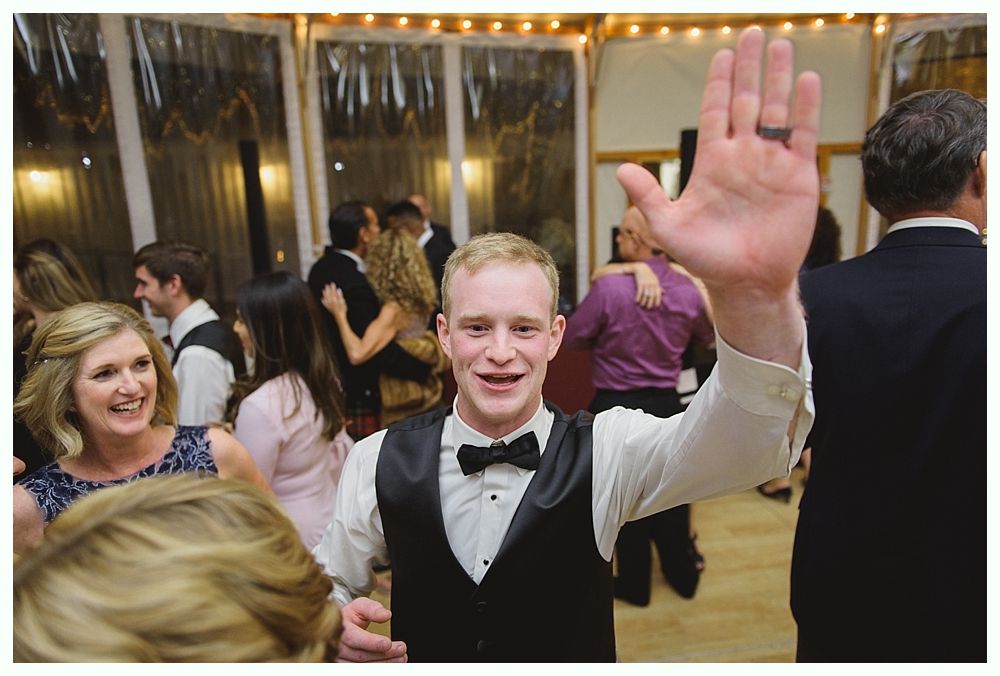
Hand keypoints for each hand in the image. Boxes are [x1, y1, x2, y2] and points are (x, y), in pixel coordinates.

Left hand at [322, 283, 347, 318]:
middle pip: (328, 294)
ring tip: (323, 290)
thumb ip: (340, 295)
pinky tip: (322, 299)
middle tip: (326, 285)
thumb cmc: (342, 309)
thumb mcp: (343, 302)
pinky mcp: (329, 308)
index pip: (333, 292)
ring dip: (324, 294)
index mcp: (334, 299)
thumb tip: (338, 290)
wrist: (340, 316)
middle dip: (328, 289)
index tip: (332, 283)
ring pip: (326, 298)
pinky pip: (325, 304)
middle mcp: (331, 302)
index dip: (333, 287)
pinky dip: (323, 301)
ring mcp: (329, 305)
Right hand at [336, 597, 406, 662]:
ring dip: (384, 665)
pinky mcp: (344, 668)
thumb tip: (386, 615)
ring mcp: (340, 661)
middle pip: (361, 656)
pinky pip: (361, 672)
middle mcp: (337, 647)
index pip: (353, 638)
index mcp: (340, 629)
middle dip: (383, 654)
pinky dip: (379, 669)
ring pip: (362, 668)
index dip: (371, 642)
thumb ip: (373, 609)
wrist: (338, 628)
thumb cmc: (350, 617)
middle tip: (401, 649)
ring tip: (401, 658)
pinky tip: (392, 665)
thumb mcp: (360, 606)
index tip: (388, 643)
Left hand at [618, 28, 819, 364]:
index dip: (718, 83)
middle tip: (751, 33)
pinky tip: (809, 80)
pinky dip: (806, 108)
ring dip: (778, 79)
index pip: (715, 111)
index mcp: (712, 162)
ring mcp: (771, 164)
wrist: (747, 282)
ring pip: (776, 110)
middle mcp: (742, 156)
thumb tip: (623, 169)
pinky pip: (802, 135)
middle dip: (748, 68)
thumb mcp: (669, 229)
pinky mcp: (797, 177)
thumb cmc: (706, 259)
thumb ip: (648, 198)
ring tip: (781, 45)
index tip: (721, 53)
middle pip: (747, 101)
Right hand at [631, 262, 661, 308]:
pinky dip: (638, 297)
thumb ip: (659, 287)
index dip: (657, 300)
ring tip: (642, 305)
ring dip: (643, 301)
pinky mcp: (640, 283)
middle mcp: (652, 284)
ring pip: (646, 295)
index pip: (658, 294)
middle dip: (650, 303)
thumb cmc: (649, 275)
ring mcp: (646, 284)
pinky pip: (639, 292)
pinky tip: (637, 301)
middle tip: (648, 307)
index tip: (656, 306)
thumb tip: (664, 292)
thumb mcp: (656, 280)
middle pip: (652, 296)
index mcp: (656, 284)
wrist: (642, 268)